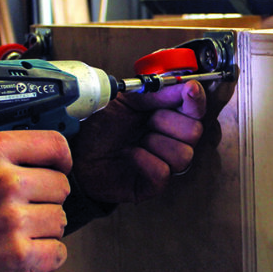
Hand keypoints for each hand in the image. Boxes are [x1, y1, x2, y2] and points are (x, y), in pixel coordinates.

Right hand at [0, 131, 71, 271]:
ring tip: (18, 232)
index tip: (59, 166)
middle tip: (25, 208)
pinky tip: (25, 253)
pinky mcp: (19, 254)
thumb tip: (29, 150)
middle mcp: (7, 182)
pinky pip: (57, 252)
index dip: (61, 158)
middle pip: (60, 186)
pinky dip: (46, 257)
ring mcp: (14, 219)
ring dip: (45, 229)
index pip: (53, 144)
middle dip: (47, 199)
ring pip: (60, 220)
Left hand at [70, 80, 206, 203]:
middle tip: (147, 120)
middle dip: (169, 121)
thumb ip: (156, 93)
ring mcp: (164, 163)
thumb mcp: (126, 100)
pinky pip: (163, 172)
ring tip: (135, 140)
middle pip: (194, 132)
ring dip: (156, 143)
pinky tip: (129, 155)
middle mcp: (170, 140)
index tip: (189, 91)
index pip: (196, 109)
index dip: (195, 100)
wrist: (76, 150)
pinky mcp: (152, 185)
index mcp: (167, 116)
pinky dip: (145, 161)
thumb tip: (186, 86)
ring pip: (183, 154)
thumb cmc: (100, 126)